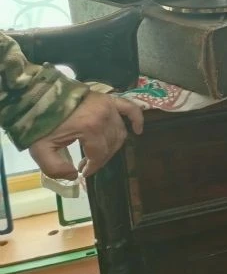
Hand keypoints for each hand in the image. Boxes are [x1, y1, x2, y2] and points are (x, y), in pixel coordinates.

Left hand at [28, 92, 143, 178]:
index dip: (92, 167)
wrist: (43, 98)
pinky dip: (137, 120)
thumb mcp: (41, 150)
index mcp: (89, 129)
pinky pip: (130, 109)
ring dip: (113, 146)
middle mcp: (104, 117)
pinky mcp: (110, 99)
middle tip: (88, 164)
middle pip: (111, 145)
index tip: (83, 172)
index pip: (99, 154)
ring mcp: (109, 106)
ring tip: (99, 152)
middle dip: (101, 158)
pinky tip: (138, 131)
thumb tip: (75, 175)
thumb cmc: (42, 124)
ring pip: (120, 133)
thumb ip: (55, 169)